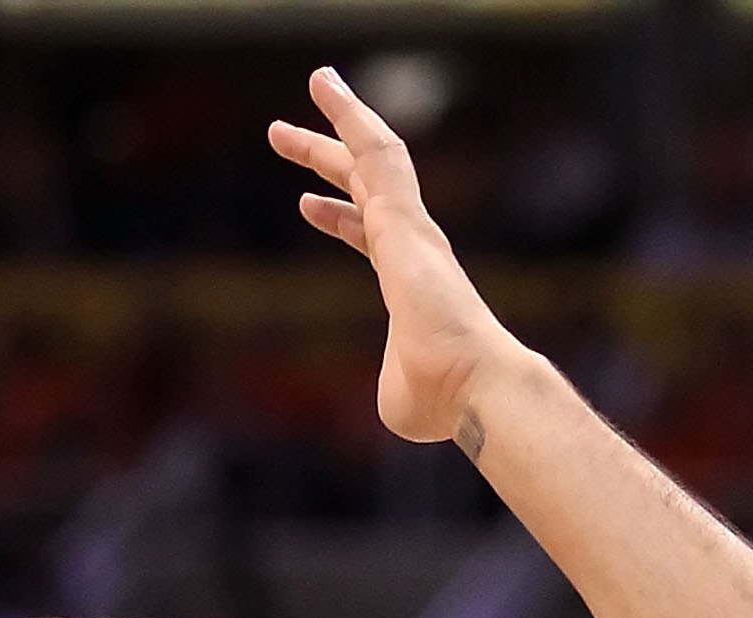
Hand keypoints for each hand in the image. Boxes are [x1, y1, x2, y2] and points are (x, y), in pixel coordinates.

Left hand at [268, 68, 528, 448]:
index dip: (338, 219)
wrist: (470, 386)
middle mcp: (414, 248)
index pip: (368, 237)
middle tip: (281, 135)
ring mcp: (411, 230)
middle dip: (324, 158)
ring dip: (342, 117)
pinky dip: (352, 116)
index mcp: (409, 284)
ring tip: (316, 81)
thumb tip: (393, 399)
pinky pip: (378, 152)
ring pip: (375, 155)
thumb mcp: (395, 398)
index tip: (306, 205)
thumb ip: (386, 382)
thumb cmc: (439, 400)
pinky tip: (327, 88)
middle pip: (364, 187)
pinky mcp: (405, 218)